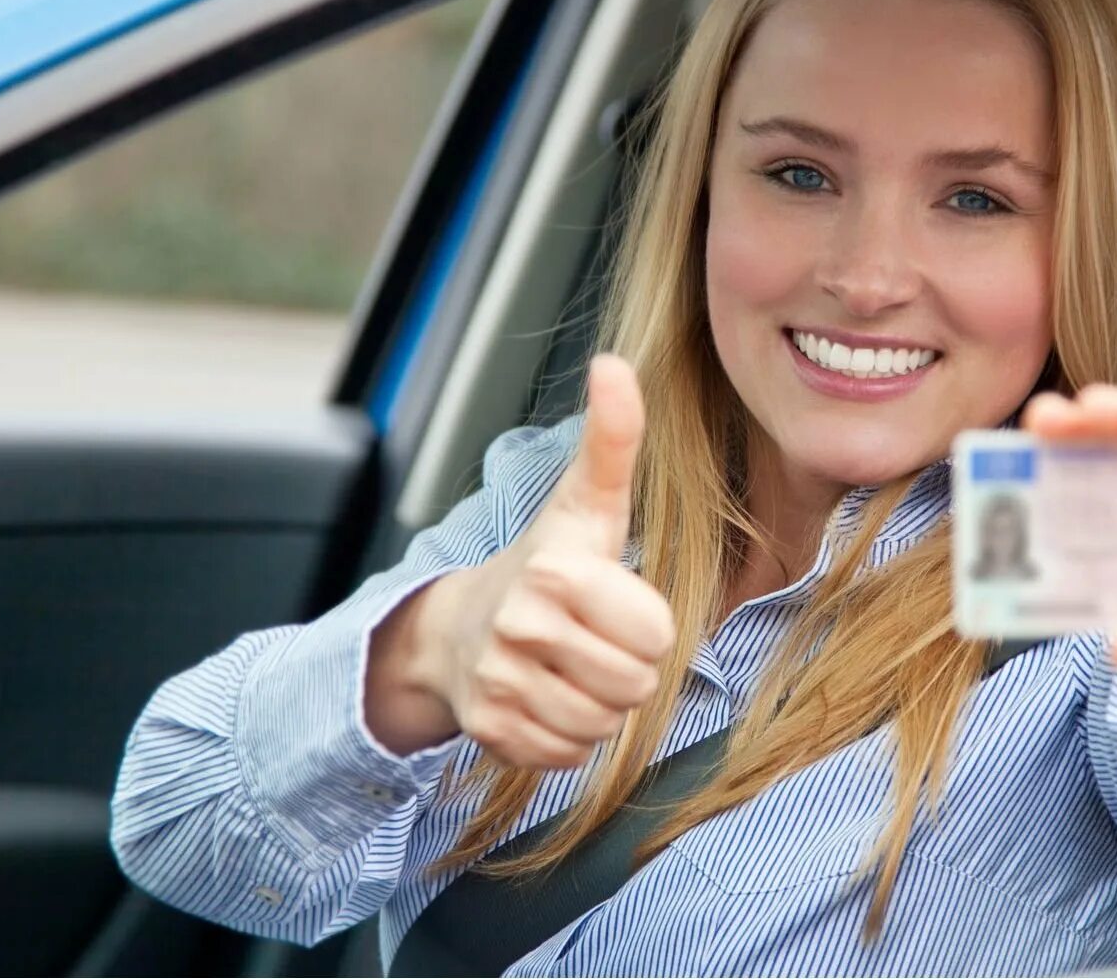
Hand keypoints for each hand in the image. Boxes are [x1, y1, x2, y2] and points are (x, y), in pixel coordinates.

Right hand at [369, 355, 674, 767]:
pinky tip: (545, 698)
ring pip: (602, 726)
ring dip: (599, 705)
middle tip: (593, 641)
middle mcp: (521, 627)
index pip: (657, 637)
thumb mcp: (589, 502)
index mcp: (557, 572)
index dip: (647, 626)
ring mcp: (500, 682)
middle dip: (626, 669)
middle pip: (635, 686)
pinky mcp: (489, 730)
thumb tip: (614, 362)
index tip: (614, 605)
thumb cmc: (550, 563)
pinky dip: (565, 737)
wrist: (459, 627)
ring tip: (571, 668)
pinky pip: (567, 755)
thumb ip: (613, 438)